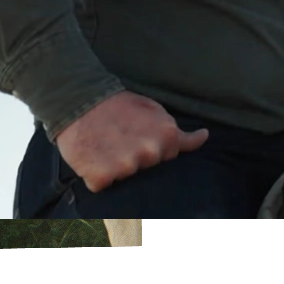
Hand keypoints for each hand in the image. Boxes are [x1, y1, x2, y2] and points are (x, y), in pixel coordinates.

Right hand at [52, 91, 207, 192]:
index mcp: (166, 136)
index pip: (167, 159)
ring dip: (114, 168)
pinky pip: (103, 184)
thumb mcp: (155, 111)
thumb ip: (179, 132)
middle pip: (147, 170)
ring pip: (126, 178)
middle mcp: (149, 153)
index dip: (149, 149)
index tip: (135, 137)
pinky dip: (96, 175)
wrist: (78, 98)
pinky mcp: (102, 177)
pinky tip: (92, 157)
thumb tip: (205, 136)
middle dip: (134, 159)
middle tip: (117, 140)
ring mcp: (126, 167)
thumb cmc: (118, 105)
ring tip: (104, 146)